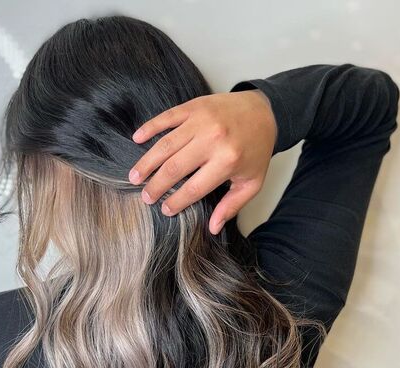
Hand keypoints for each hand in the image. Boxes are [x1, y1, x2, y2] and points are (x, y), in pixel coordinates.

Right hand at [128, 89, 277, 234]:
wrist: (264, 111)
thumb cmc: (256, 150)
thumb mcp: (252, 183)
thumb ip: (232, 206)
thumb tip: (213, 228)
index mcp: (228, 161)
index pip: (193, 188)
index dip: (176, 202)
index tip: (165, 210)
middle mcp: (213, 140)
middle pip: (174, 168)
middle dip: (156, 186)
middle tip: (145, 197)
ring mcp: (202, 121)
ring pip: (165, 145)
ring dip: (146, 163)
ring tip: (134, 177)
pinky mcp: (194, 106)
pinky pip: (166, 117)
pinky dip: (149, 128)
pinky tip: (137, 140)